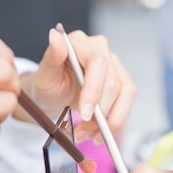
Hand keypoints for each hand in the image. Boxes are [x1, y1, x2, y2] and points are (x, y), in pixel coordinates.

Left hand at [0, 14, 137, 144]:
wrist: (53, 94)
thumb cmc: (47, 83)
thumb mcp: (44, 75)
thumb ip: (50, 57)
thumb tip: (55, 36)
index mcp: (80, 42)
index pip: (98, 63)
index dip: (94, 90)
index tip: (85, 114)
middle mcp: (100, 48)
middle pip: (113, 80)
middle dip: (99, 112)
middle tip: (83, 132)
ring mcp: (114, 63)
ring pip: (125, 92)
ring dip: (109, 120)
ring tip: (90, 136)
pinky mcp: (122, 79)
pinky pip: (128, 100)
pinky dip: (116, 120)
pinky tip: (99, 133)